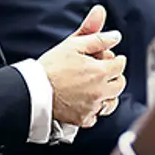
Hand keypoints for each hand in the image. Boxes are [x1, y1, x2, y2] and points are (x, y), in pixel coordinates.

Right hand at [37, 5, 126, 126]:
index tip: (107, 58)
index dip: (114, 59)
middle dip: (114, 76)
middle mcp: (100, 91)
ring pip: (111, 103)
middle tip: (101, 71)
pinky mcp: (83, 118)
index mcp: (100, 71)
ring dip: (108, 95)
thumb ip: (97, 38)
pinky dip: (93, 110)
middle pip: (119, 84)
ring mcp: (92, 107)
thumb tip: (115, 35)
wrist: (34, 89)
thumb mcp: (73, 45)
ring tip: (93, 87)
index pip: (120, 65)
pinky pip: (95, 117)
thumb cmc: (51, 66)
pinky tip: (84, 101)